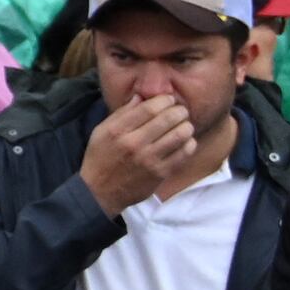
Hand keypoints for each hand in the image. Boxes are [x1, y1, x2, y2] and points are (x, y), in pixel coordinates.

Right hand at [74, 85, 205, 213]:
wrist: (99, 192)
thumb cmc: (100, 158)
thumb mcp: (101, 131)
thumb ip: (121, 113)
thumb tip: (141, 97)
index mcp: (118, 131)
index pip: (149, 108)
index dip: (164, 100)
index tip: (168, 99)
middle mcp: (134, 144)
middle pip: (168, 118)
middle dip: (179, 110)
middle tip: (180, 111)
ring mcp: (149, 160)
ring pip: (180, 135)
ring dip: (186, 126)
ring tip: (184, 125)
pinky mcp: (160, 173)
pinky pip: (183, 154)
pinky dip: (189, 144)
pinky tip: (185, 141)